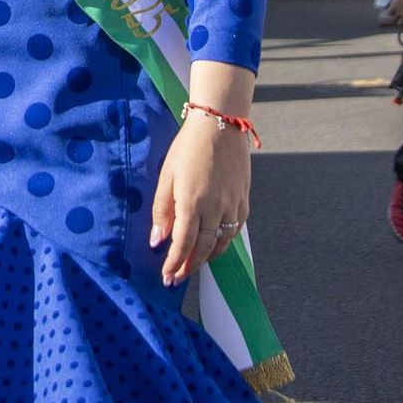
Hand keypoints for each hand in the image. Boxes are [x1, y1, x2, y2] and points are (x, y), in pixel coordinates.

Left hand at [150, 114, 252, 287]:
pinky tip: (214, 245)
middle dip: (189, 267)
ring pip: (222, 242)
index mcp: (192, 202)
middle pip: (204, 249)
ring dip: (207, 258)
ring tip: (193, 265)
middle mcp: (215, 207)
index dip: (174, 263)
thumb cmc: (188, 148)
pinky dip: (224, 242)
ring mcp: (233, 204)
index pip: (183, 244)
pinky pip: (235, 229)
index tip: (166, 276)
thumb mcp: (166, 177)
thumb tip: (157, 241)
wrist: (220, 124)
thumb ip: (162, 211)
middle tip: (177, 278)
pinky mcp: (244, 199)